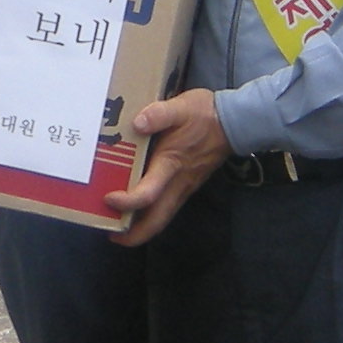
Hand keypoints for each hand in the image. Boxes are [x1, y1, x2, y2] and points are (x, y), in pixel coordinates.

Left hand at [107, 89, 230, 247]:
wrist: (233, 121)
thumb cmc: (204, 115)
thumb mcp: (180, 107)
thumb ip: (158, 114)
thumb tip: (137, 123)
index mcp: (171, 165)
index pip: (148, 194)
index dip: (127, 202)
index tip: (109, 198)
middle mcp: (178, 183)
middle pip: (156, 221)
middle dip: (134, 235)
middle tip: (112, 235)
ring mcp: (183, 187)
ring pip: (162, 218)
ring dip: (141, 227)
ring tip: (119, 226)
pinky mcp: (186, 185)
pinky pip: (167, 207)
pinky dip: (150, 214)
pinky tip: (137, 208)